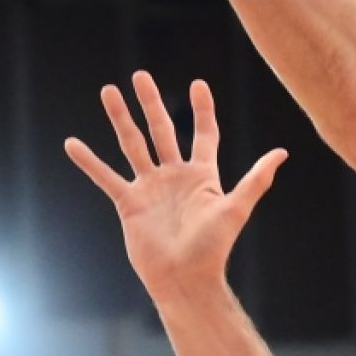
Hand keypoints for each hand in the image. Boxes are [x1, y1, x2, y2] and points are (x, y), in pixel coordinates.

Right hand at [66, 71, 286, 301]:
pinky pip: (106, 177)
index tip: (199, 84)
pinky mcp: (129, 203)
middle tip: (140, 76)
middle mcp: (174, 176)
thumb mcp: (235, 209)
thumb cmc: (212, 248)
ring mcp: (150, 188)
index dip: (202, 110)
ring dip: (120, 118)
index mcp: (202, 175)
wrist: (184, 279)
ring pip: (132, 144)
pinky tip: (73, 144)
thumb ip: (255, 180)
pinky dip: (90, 162)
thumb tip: (282, 153)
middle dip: (151, 103)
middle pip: (161, 130)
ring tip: (108, 92)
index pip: (203, 134)